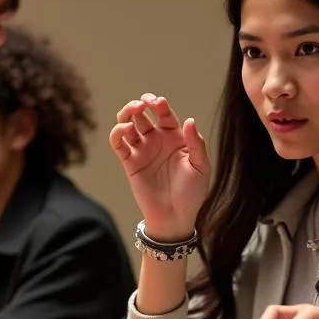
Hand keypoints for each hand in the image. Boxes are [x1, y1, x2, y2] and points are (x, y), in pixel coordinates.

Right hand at [109, 94, 209, 239]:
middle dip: (141, 104)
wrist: (175, 216)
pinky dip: (118, 133)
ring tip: (132, 112)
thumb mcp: (201, 166)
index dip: (160, 105)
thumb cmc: (192, 193)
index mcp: (175, 138)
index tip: (158, 102)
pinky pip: (119, 144)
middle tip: (142, 103)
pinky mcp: (130, 162)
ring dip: (127, 113)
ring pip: (128, 124)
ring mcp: (142, 150)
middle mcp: (157, 141)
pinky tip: (125, 129)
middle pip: (143, 115)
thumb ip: (196, 143)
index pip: (165, 114)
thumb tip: (190, 120)